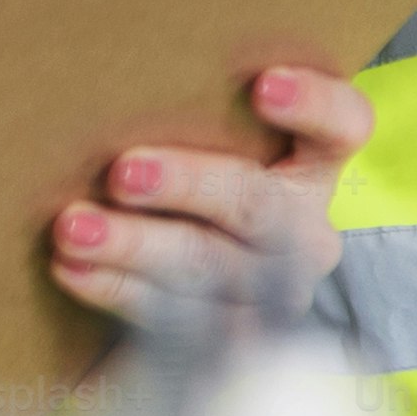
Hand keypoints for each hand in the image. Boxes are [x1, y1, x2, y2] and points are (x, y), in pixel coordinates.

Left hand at [51, 64, 370, 341]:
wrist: (186, 301)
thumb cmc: (189, 195)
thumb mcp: (210, 155)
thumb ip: (191, 123)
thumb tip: (112, 72)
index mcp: (313, 167)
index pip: (344, 126)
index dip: (315, 105)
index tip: (263, 86)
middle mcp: (303, 232)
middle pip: (256, 203)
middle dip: (188, 184)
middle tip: (123, 172)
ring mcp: (271, 293)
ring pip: (205, 265)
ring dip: (133, 245)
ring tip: (72, 228)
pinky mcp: (230, 343)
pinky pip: (171, 316)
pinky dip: (115, 289)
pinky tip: (72, 270)